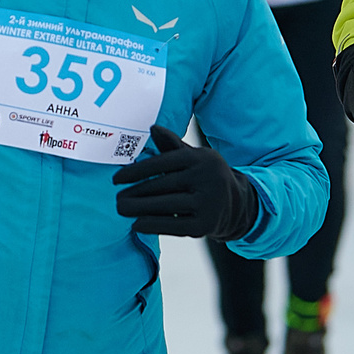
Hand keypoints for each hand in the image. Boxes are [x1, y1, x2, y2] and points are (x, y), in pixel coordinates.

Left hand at [112, 125, 258, 238]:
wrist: (236, 204)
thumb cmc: (204, 176)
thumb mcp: (193, 156)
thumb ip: (172, 144)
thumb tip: (153, 128)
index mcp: (200, 158)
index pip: (163, 162)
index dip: (136, 171)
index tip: (116, 179)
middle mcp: (207, 178)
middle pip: (163, 185)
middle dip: (135, 192)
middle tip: (116, 198)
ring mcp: (208, 202)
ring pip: (166, 206)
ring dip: (140, 209)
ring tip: (122, 209)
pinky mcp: (206, 225)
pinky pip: (173, 226)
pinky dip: (153, 225)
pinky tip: (136, 224)